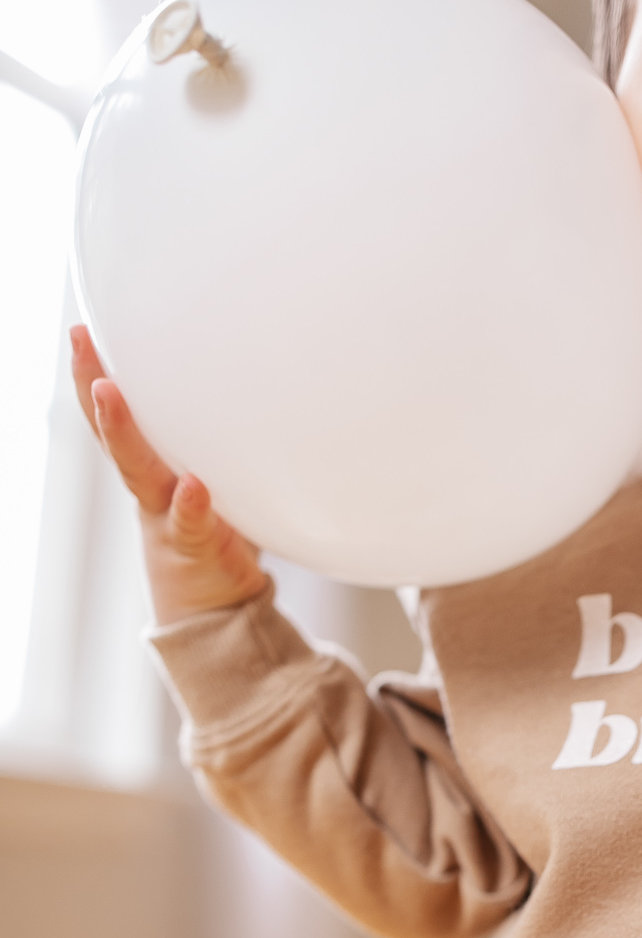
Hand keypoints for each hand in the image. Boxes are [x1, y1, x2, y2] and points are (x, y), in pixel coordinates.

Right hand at [71, 324, 269, 624]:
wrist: (216, 609)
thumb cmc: (218, 535)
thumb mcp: (219, 480)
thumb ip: (225, 442)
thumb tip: (264, 383)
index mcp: (155, 467)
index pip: (124, 412)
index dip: (98, 371)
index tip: (85, 328)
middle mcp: (151, 487)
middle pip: (114, 429)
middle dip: (93, 384)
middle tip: (81, 341)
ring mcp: (166, 516)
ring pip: (137, 470)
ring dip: (123, 432)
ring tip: (109, 394)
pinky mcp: (193, 547)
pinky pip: (191, 523)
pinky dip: (191, 505)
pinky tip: (193, 486)